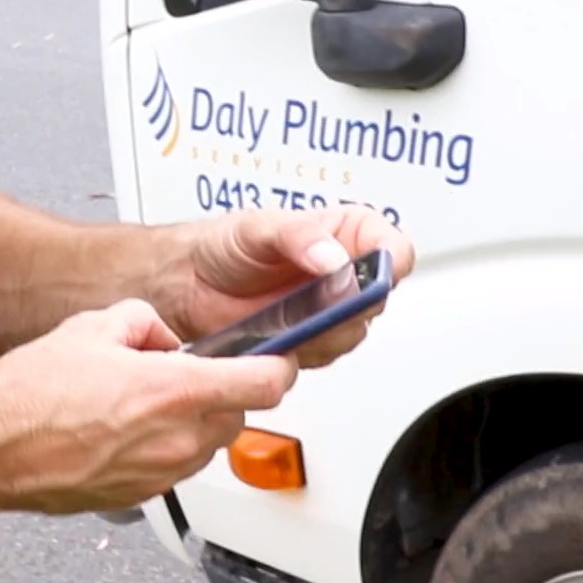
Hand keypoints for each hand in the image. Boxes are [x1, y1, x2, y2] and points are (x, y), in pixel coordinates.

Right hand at [0, 298, 297, 515]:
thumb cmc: (28, 395)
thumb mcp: (91, 325)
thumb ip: (143, 321)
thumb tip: (161, 336)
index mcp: (172, 390)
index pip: (264, 383)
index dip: (278, 366)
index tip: (274, 358)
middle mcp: (175, 439)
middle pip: (239, 415)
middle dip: (223, 390)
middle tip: (185, 370)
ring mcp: (160, 473)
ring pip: (208, 443)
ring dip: (193, 419)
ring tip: (141, 398)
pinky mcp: (140, 496)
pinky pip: (175, 465)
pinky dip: (165, 444)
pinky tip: (122, 426)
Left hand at [170, 205, 414, 369]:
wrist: (189, 280)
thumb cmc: (224, 244)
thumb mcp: (259, 226)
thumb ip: (298, 235)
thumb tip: (333, 257)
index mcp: (346, 234)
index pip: (393, 248)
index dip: (391, 262)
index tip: (376, 273)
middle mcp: (345, 274)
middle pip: (377, 298)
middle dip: (350, 304)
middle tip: (321, 301)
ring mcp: (329, 311)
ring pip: (351, 332)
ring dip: (322, 330)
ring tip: (286, 315)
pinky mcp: (309, 342)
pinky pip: (321, 355)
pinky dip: (301, 350)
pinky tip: (276, 333)